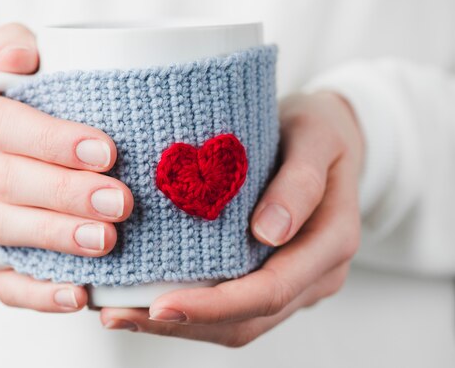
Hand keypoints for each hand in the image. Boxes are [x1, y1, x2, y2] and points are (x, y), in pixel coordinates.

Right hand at [0, 23, 133, 311]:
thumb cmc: (29, 104)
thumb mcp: (19, 64)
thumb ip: (17, 45)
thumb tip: (19, 56)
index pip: (6, 126)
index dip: (52, 140)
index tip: (106, 151)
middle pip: (11, 182)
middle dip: (67, 193)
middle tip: (121, 202)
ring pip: (6, 230)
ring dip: (56, 239)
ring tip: (106, 242)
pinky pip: (5, 282)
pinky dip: (38, 292)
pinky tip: (78, 295)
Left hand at [99, 91, 362, 345]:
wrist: (328, 137)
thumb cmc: (320, 130)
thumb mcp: (316, 136)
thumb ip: (300, 181)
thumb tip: (268, 231)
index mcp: (332, 243)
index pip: (271, 291)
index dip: (216, 306)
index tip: (161, 304)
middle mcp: (317, 274)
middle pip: (249, 320)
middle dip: (186, 323)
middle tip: (122, 314)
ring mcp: (297, 281)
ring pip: (239, 324)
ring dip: (183, 325)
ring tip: (124, 312)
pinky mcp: (274, 274)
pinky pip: (235, 307)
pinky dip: (194, 309)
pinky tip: (150, 297)